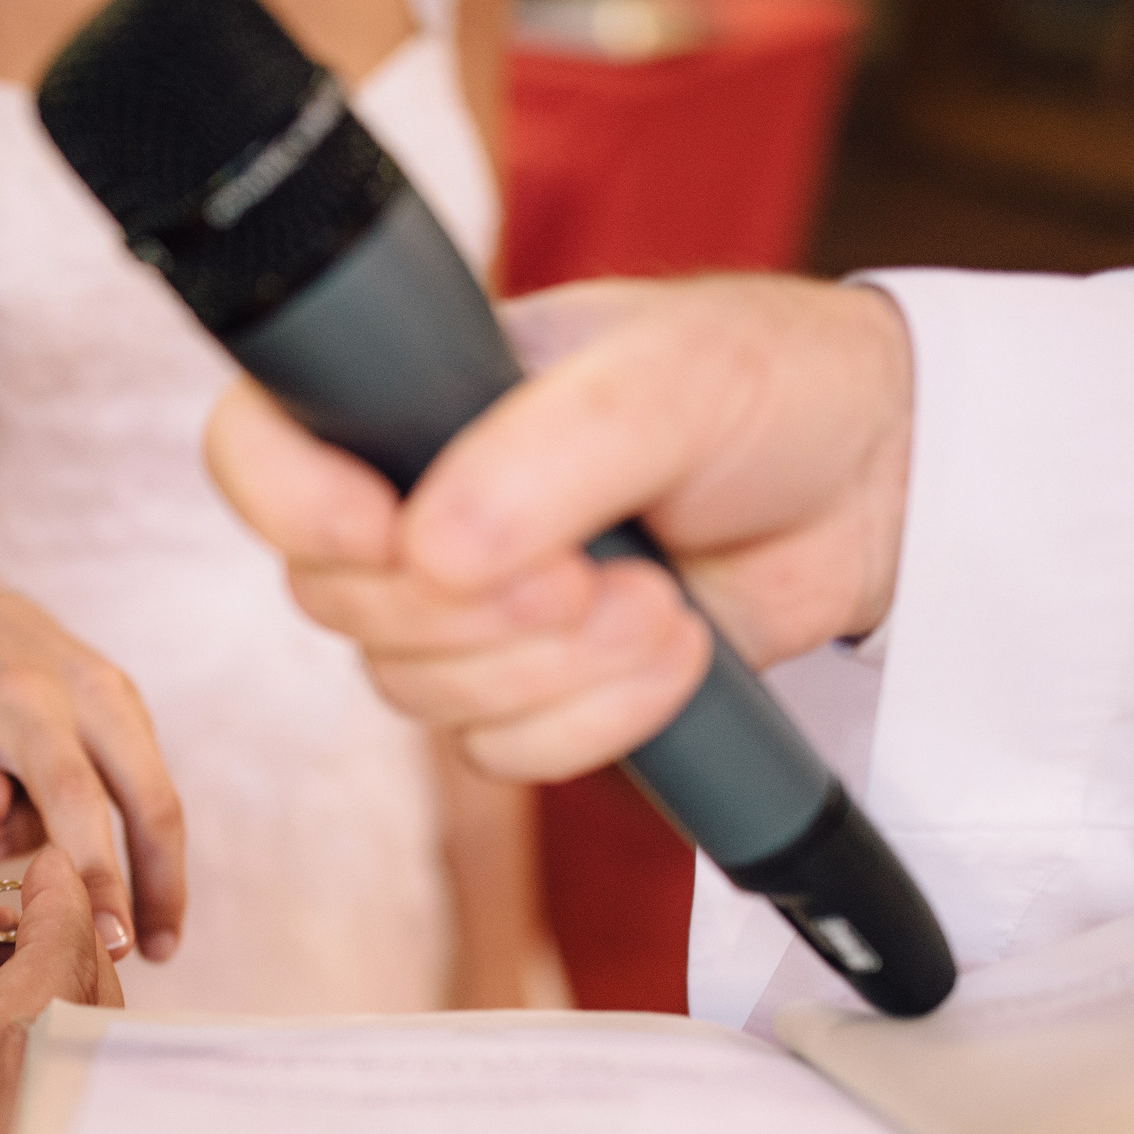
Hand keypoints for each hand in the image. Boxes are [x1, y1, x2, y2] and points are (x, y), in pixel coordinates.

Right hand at [204, 275, 915, 780]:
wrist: (876, 487)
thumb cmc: (765, 388)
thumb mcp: (668, 380)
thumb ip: (548, 452)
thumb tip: (433, 552)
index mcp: (405, 395)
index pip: (256, 448)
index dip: (290, 503)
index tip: (386, 531)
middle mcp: (409, 502)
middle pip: (335, 600)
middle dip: (470, 611)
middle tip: (588, 571)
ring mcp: (461, 609)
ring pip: (414, 691)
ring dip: (549, 669)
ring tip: (659, 601)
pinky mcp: (526, 692)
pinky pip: (497, 754)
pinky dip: (593, 721)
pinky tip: (672, 651)